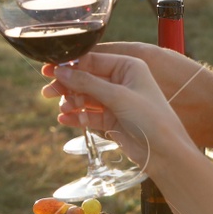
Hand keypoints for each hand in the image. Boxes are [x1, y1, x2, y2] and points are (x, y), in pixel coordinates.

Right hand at [46, 52, 191, 171]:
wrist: (165, 153)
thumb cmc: (150, 118)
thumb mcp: (118, 96)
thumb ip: (87, 83)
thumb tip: (61, 71)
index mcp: (128, 67)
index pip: (93, 60)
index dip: (70, 65)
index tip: (50, 69)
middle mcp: (122, 81)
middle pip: (87, 78)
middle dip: (67, 85)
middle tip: (47, 91)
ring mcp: (116, 101)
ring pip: (86, 97)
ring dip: (71, 102)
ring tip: (62, 109)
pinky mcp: (112, 120)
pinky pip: (89, 115)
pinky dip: (77, 117)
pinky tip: (64, 119)